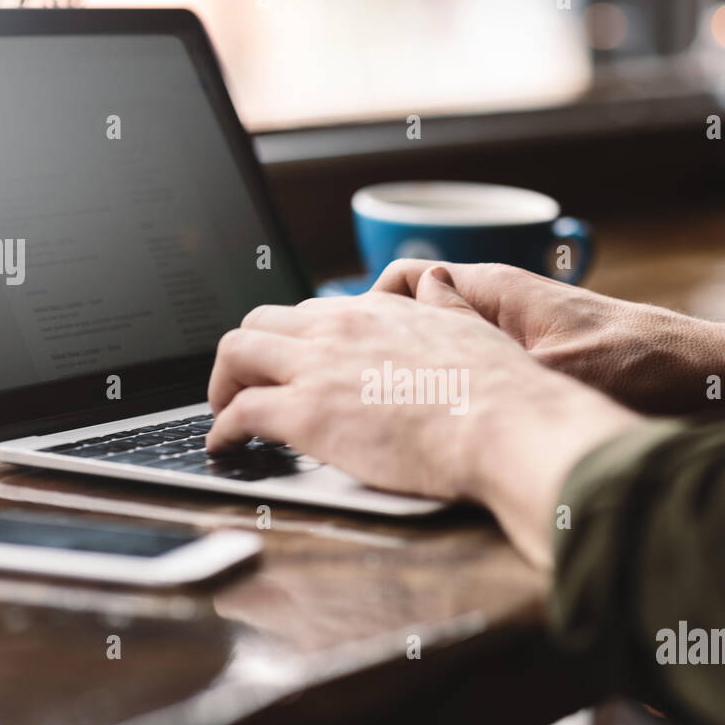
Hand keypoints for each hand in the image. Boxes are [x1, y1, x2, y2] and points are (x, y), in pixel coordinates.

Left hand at [207, 268, 640, 565]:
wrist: (503, 425)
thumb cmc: (499, 391)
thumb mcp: (472, 327)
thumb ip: (446, 303)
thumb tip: (436, 280)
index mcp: (377, 310)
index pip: (311, 312)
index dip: (293, 340)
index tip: (292, 363)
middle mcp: (338, 327)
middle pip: (259, 323)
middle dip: (244, 355)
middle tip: (244, 386)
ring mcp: (316, 368)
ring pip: (235, 354)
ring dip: (221, 384)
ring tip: (223, 412)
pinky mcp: (304, 414)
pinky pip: (238, 412)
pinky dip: (222, 429)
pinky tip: (226, 444)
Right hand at [373, 259, 724, 414]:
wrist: (712, 379)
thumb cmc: (643, 362)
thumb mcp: (557, 366)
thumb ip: (488, 361)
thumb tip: (424, 372)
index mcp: (497, 291)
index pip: (408, 280)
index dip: (371, 308)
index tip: (350, 347)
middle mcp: (501, 310)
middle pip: (416, 315)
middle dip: (382, 345)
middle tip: (354, 386)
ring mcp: (517, 343)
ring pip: (442, 349)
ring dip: (413, 375)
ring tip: (386, 415)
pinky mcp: (536, 375)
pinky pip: (472, 378)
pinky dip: (449, 398)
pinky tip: (443, 434)